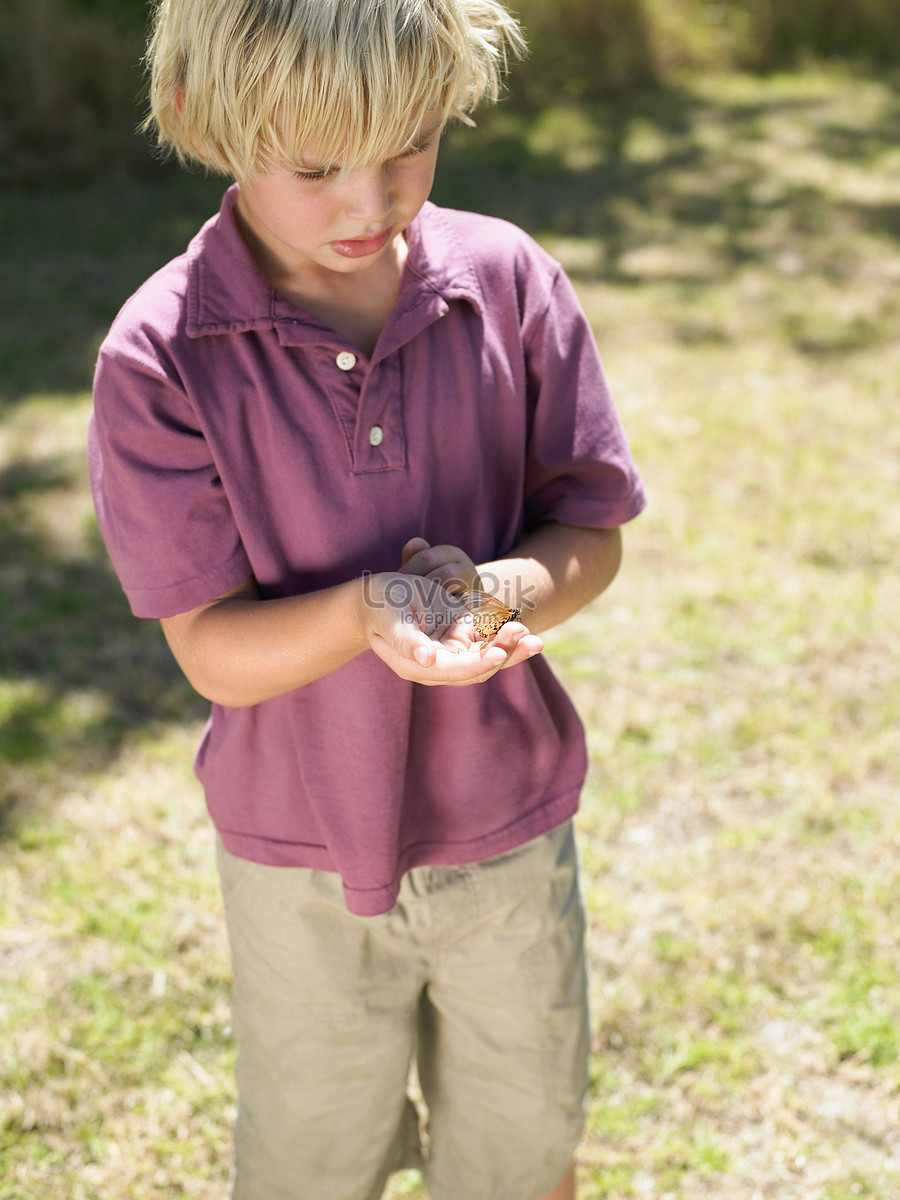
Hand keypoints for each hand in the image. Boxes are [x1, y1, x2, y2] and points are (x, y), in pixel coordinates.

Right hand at [359, 539, 541, 685]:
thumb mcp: (388, 619)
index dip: (478, 664)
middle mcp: (440, 663)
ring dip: (512, 649)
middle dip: (505, 655)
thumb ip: (406, 640)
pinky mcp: (461, 634)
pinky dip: (506, 636)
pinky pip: (488, 640)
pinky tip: (525, 630)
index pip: (455, 671)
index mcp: (419, 665)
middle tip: (528, 638)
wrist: (377, 598)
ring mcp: (452, 650)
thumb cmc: (379, 606)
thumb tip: (426, 660)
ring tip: (534, 638)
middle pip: (479, 668)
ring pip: (488, 656)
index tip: (499, 654)